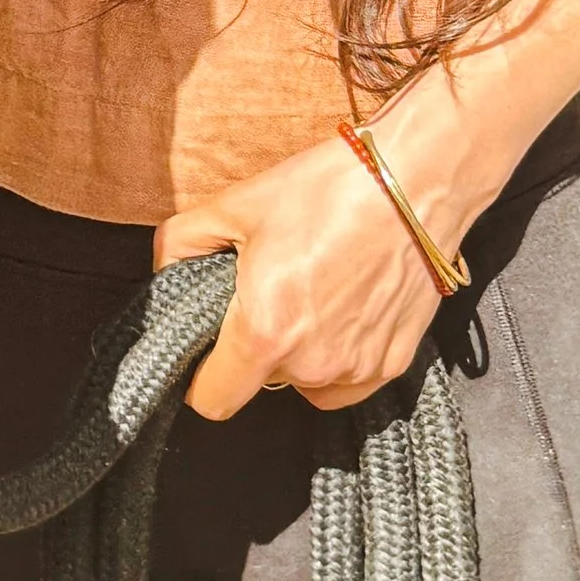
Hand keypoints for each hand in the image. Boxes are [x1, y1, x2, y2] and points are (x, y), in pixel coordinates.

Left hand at [154, 128, 448, 418]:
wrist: (417, 179)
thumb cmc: (328, 189)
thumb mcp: (236, 205)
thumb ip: (180, 244)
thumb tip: (163, 274)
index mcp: (263, 332)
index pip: (211, 400)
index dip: (199, 378)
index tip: (206, 353)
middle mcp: (311, 365)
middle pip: (259, 383)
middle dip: (254, 348)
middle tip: (267, 294)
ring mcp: (358, 369)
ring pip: (306, 384)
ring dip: (299, 355)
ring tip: (310, 296)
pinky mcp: (395, 364)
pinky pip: (349, 381)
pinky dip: (340, 357)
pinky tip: (343, 309)